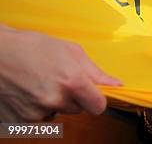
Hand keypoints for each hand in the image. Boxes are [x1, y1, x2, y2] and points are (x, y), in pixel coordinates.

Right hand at [0, 26, 121, 121]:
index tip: (92, 94)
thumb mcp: (69, 50)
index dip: (96, 99)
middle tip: (58, 79)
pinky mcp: (18, 122)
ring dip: (53, 104)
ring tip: (40, 83)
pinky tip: (28, 92)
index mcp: (71, 81)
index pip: (98, 106)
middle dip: (73, 97)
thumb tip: (116, 84)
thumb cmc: (31, 46)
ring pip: (57, 114)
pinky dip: (36, 109)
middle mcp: (54, 100)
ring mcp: (35, 113)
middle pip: (77, 109)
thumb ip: (94, 71)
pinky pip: (38, 120)